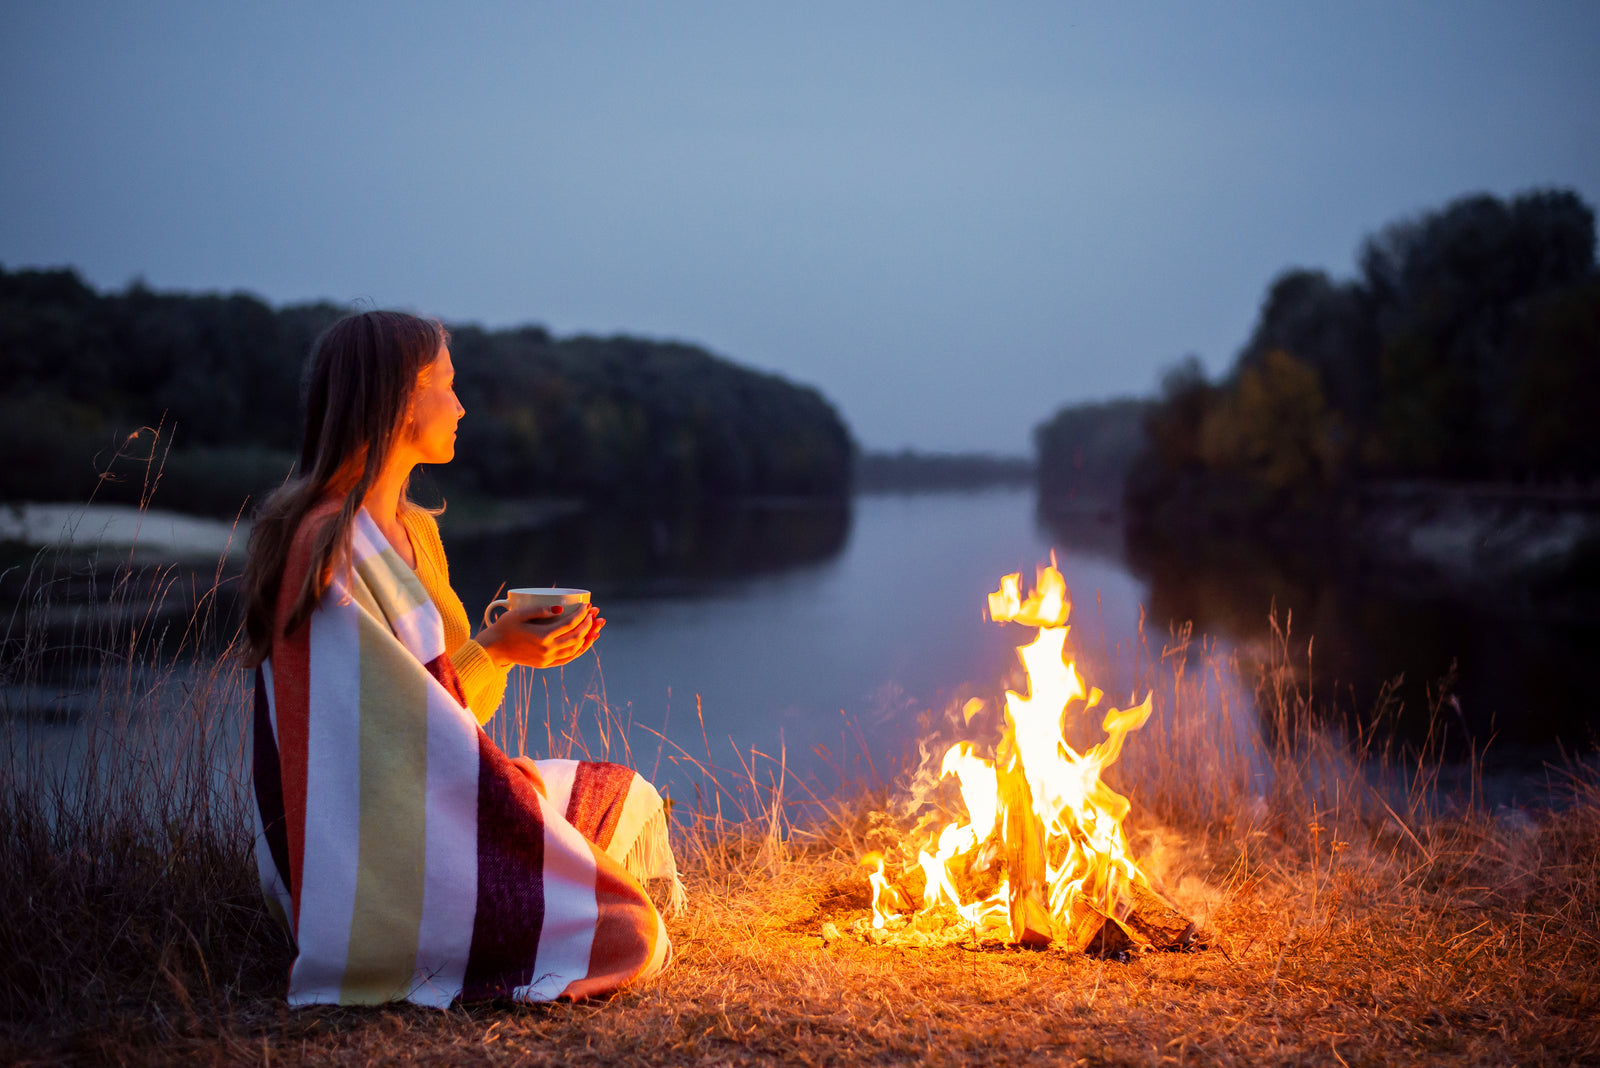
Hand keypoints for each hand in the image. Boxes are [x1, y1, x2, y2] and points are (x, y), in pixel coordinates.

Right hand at [476, 603, 605, 669]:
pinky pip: (568, 658)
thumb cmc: (505, 627)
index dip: (581, 614)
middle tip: (595, 614)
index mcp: (542, 636)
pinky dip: (579, 651)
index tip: (587, 606)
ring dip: (588, 638)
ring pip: (575, 649)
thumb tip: (560, 608)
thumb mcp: (519, 613)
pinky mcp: (545, 664)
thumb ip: (539, 610)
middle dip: (588, 624)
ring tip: (597, 628)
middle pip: (576, 636)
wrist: (494, 649)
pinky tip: (586, 643)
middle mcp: (547, 650)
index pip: (569, 624)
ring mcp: (547, 659)